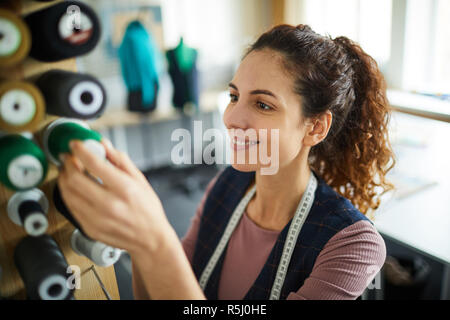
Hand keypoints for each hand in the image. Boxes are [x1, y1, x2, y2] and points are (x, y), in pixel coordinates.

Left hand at [57, 138, 174, 255]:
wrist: (149, 239)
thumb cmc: (148, 209)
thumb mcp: (140, 180)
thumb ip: (120, 160)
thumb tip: (103, 144)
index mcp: (125, 189)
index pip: (95, 164)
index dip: (81, 150)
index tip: (76, 144)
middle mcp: (110, 205)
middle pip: (75, 179)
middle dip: (68, 163)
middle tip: (69, 157)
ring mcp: (97, 219)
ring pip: (68, 193)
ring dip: (64, 178)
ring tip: (68, 171)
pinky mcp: (89, 229)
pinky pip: (71, 207)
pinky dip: (68, 194)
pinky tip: (73, 188)